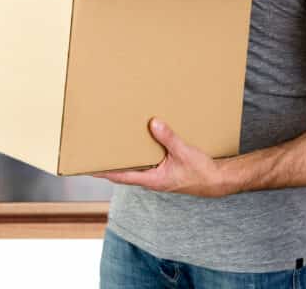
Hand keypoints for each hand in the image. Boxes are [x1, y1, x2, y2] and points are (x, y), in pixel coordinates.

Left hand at [92, 118, 230, 197]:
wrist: (217, 181)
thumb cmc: (201, 172)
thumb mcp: (184, 152)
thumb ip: (168, 138)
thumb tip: (153, 123)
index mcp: (152, 180)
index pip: (121, 176)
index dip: (103, 171)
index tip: (88, 167)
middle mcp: (152, 180)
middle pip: (125, 172)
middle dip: (111, 163)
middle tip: (97, 152)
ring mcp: (158, 177)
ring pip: (136, 168)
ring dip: (126, 158)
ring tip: (115, 145)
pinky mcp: (165, 172)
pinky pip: (148, 163)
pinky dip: (141, 155)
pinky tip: (142, 143)